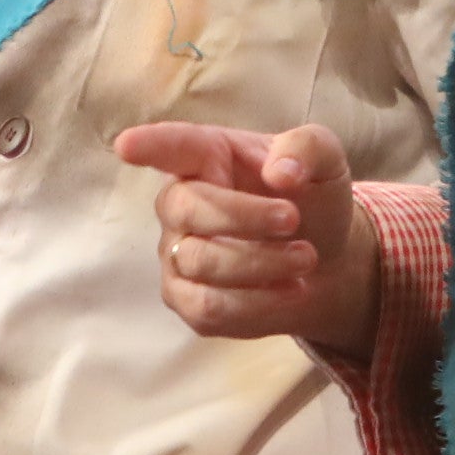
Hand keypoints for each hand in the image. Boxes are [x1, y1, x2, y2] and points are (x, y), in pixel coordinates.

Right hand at [117, 122, 376, 349]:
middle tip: (293, 219)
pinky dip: (259, 302)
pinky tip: (291, 289)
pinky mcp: (186, 299)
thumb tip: (282, 173)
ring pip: (202, 262)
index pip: (172, 146)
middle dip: (246, 217)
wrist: (328, 259)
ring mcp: (177, 253)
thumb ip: (307, 150)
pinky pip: (209, 307)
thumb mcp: (324, 161)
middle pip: (188, 208)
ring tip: (307, 258)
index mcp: (208, 155)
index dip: (149, 146)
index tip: (127, 146)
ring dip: (263, 262)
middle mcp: (180, 202)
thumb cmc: (312, 198)